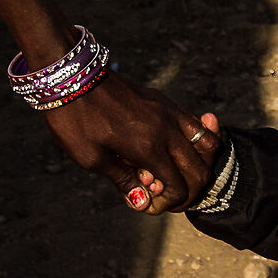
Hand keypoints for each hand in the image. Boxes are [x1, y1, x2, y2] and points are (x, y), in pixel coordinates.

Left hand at [41, 73, 216, 215]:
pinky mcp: (163, 100)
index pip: (180, 187)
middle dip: (187, 189)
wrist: (70, 74)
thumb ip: (123, 180)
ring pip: (207, 143)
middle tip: (160, 190)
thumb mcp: (92, 158)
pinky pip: (193, 123)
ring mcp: (168, 111)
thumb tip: (143, 202)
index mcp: (149, 147)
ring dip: (196, 163)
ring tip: (171, 169)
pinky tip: (174, 147)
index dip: (168, 203)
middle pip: (199, 169)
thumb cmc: (75, 120)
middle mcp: (166, 129)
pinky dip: (194, 140)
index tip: (147, 202)